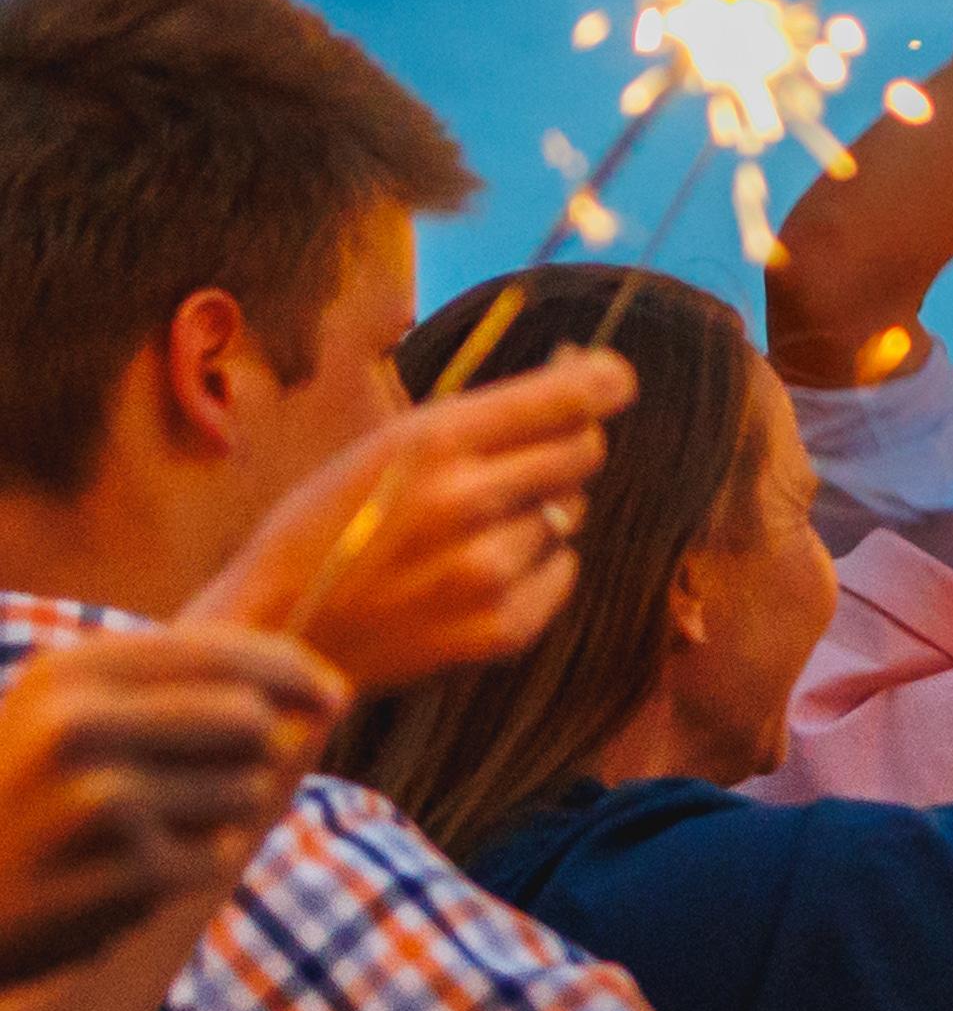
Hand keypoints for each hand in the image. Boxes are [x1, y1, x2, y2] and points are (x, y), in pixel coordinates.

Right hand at [0, 622, 343, 983]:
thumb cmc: (33, 798)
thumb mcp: (83, 720)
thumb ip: (195, 695)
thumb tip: (331, 698)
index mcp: (70, 674)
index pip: (224, 653)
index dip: (296, 672)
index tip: (333, 694)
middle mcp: (82, 726)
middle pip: (253, 720)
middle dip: (253, 750)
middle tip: (195, 777)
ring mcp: (106, 800)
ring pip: (248, 789)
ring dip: (218, 812)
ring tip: (139, 827)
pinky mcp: (133, 870)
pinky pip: (221, 853)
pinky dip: (191, 862)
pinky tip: (125, 869)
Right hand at [203, 351, 625, 687]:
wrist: (284, 633)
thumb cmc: (325, 528)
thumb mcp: (380, 448)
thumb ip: (474, 422)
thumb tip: (578, 377)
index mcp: (432, 441)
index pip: (566, 399)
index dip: (603, 381)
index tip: (612, 377)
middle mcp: (469, 501)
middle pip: (584, 451)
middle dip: (569, 442)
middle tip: (530, 454)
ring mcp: (491, 570)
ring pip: (570, 514)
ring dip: (537, 512)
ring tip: (466, 530)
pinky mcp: (504, 628)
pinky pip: (562, 571)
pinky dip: (537, 565)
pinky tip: (474, 573)